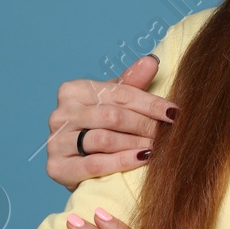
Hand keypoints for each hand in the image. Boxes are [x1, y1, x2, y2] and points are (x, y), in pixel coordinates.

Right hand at [45, 56, 177, 188]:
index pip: (119, 93)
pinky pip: (94, 164)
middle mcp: (60, 114)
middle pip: (112, 116)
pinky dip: (121, 162)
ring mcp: (55, 141)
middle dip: (145, 125)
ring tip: (158, 147)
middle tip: (168, 134)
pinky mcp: (57, 167)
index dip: (150, 103)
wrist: (76, 162)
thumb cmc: (99, 126)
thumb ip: (131, 83)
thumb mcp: (114, 102)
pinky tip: (141, 159)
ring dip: (136, 143)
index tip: (174, 113)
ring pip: (104, 139)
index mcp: (73, 90)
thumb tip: (150, 61)